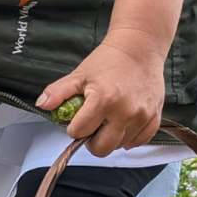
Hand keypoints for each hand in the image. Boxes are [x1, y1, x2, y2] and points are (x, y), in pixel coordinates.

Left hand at [36, 29, 165, 156]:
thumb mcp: (79, 75)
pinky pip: (139, 141)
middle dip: (92, 140)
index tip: (78, 118)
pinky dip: (129, 137)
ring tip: (109, 118)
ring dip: (111, 137)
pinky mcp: (154, 117)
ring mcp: (142, 116)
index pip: (79, 132)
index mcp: (103, 100)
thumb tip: (42, 105)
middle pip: (101, 148)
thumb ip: (58, 92)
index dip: (74, 128)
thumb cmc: (108, 60)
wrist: (140, 48)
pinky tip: (123, 123)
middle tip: (92, 125)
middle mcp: (125, 111)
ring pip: (120, 146)